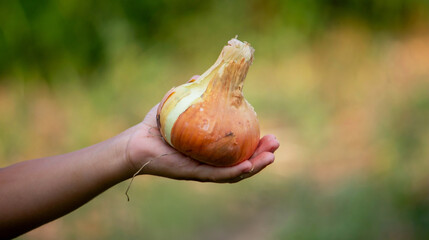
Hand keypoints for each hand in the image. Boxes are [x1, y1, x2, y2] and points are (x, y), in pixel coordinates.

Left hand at [125, 104, 279, 182]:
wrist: (136, 142)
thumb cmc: (157, 126)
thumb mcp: (178, 106)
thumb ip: (191, 92)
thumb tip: (199, 76)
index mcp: (212, 149)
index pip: (240, 149)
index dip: (257, 145)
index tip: (271, 134)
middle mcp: (211, 162)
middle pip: (243, 162)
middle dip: (263, 156)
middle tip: (276, 144)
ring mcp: (204, 170)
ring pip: (235, 172)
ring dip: (255, 166)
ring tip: (270, 157)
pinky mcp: (194, 175)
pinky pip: (217, 175)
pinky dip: (233, 172)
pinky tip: (247, 166)